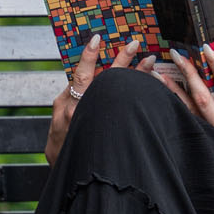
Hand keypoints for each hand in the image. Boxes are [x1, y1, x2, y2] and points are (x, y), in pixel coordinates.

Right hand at [44, 33, 150, 163]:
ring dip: (137, 75)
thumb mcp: (59, 122)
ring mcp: (98, 123)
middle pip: (104, 80)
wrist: (69, 174)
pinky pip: (131, 113)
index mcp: (67, 106)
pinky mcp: (112, 133)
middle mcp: (81, 113)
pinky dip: (143, 98)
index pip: (80, 75)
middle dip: (121, 60)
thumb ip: (71, 102)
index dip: (89, 56)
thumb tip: (84, 81)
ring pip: (120, 94)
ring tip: (150, 61)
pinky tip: (154, 89)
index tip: (98, 39)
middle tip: (134, 43)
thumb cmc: (64, 146)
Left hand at [162, 45, 213, 164]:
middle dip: (189, 74)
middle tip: (178, 54)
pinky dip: (176, 108)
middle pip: (202, 98)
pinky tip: (164, 98)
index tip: (209, 50)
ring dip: (174, 92)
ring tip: (159, 74)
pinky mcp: (209, 142)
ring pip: (190, 111)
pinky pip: (189, 123)